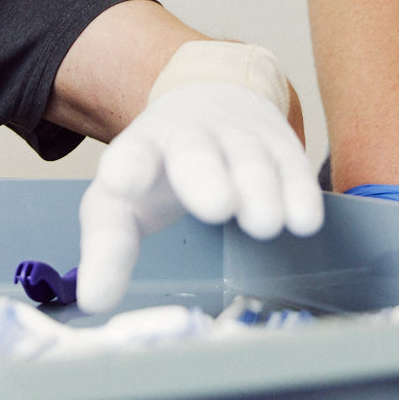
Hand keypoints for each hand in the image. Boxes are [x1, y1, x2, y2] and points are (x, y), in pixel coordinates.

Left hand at [76, 46, 324, 313]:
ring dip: (258, 190)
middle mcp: (191, 137)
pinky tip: (303, 221)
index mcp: (143, 148)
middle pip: (195, 152)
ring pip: (250, 161)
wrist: (214, 98)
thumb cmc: (159, 169)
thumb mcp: (122, 200)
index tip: (121, 181)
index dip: (127, 167)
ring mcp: (240, 138)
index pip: (132, 153)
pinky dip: (299, 193)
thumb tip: (94, 301)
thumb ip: (108, 248)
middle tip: (215, 206)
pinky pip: (293, 168)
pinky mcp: (281, 147)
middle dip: (204, 176)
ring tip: (262, 225)